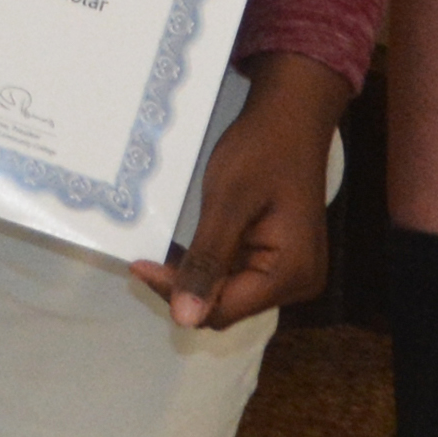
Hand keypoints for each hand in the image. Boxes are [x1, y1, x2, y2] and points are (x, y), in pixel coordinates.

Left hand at [132, 55, 346, 331]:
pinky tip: (185, 250)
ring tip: (158, 256)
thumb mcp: (226, 203)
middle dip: (185, 287)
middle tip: (144, 260)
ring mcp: (292, 271)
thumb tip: (185, 319)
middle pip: (227, 306)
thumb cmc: (261, 151)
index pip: (222, 309)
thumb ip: (208, 261)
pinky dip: (211, 265)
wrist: (291, 116)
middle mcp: (298, 283)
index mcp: (291, 274)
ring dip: (195, 276)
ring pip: (230, 292)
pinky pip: (239, 274)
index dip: (178, 293)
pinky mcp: (282, 258)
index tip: (139, 265)